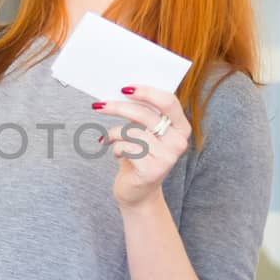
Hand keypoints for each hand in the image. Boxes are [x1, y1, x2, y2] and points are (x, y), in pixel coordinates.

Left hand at [92, 83, 191, 208]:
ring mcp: (168, 157)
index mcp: (181, 127)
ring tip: (109, 139)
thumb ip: (143, 113)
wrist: (138, 191)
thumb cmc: (140, 155)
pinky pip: (126, 148)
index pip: (168, 101)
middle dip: (118, 108)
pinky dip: (115, 148)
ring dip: (114, 134)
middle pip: (145, 115)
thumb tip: (122, 91)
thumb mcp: (145, 132)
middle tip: (98, 105)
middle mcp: (179, 141)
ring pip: (131, 132)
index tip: (124, 88)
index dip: (146, 92)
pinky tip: (117, 154)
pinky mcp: (152, 169)